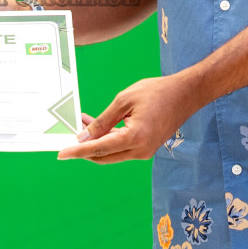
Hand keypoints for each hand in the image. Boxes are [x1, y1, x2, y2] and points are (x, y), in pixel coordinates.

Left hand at [57, 74, 195, 163]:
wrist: (186, 94)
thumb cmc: (157, 92)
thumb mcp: (124, 100)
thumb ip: (103, 121)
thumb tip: (84, 137)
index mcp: (135, 138)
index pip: (99, 149)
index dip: (77, 151)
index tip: (61, 154)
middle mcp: (140, 150)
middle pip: (104, 156)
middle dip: (84, 147)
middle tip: (69, 133)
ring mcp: (145, 151)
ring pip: (112, 153)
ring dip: (95, 142)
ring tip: (82, 123)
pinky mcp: (147, 147)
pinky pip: (122, 148)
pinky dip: (108, 139)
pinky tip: (98, 126)